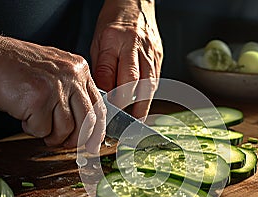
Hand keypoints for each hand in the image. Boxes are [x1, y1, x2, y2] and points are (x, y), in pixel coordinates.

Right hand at [0, 35, 105, 152]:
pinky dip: (31, 129)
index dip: (97, 131)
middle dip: (77, 140)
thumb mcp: (57, 71)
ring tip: (38, 124)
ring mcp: (56, 88)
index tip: (93, 144)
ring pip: (65, 129)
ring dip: (51, 135)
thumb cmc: (19, 67)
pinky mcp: (38, 100)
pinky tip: (24, 115)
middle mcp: (72, 78)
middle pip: (87, 122)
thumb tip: (87, 124)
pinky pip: (42, 129)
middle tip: (65, 144)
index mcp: (80, 70)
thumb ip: (74, 91)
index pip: (98, 107)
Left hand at [90, 0, 162, 119]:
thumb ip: (101, 68)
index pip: (110, 73)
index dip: (108, 95)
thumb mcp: (98, 41)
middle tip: (121, 124)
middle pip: (133, 82)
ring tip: (134, 122)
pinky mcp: (159, 57)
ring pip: (148, 85)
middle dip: (127, 106)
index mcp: (114, 39)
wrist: (136, 3)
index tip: (105, 111)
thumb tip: (101, 94)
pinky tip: (141, 107)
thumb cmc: (114, 22)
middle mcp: (135, 46)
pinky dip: (147, 96)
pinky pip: (154, 81)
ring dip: (141, 106)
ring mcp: (150, 52)